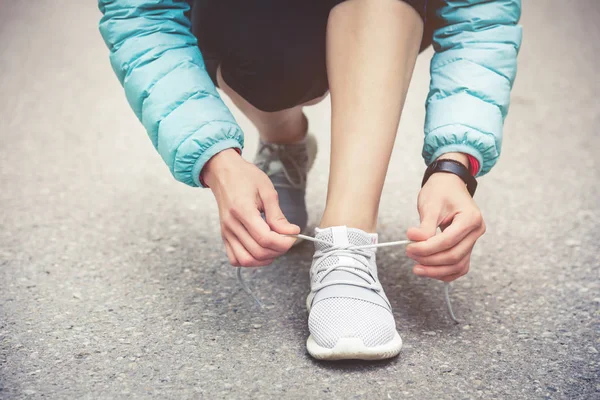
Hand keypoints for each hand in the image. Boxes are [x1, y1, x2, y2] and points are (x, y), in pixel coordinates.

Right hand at [203, 149, 299, 266]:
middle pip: (258, 252)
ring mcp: (226, 233)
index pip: (265, 238)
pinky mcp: (224, 236)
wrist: (223, 173)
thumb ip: (278, 216)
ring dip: (265, 258)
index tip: (294, 235)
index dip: (284, 242)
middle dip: (278, 250)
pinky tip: (260, 250)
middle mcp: (231, 225)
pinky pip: (235, 259)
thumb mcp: (267, 191)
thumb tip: (291, 233)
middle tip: (287, 239)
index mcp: (242, 211)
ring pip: (246, 260)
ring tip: (275, 246)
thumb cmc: (245, 177)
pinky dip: (250, 260)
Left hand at [405, 160, 485, 281]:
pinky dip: (445, 272)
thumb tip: (415, 241)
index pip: (448, 241)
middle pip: (454, 256)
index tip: (409, 247)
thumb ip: (424, 226)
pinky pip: (459, 266)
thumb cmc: (441, 191)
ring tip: (417, 268)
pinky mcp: (466, 247)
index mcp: (471, 218)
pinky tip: (429, 271)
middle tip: (410, 254)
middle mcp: (476, 231)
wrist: (448, 184)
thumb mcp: (430, 205)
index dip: (427, 248)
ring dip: (436, 270)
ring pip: (457, 265)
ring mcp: (473, 240)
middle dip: (430, 260)